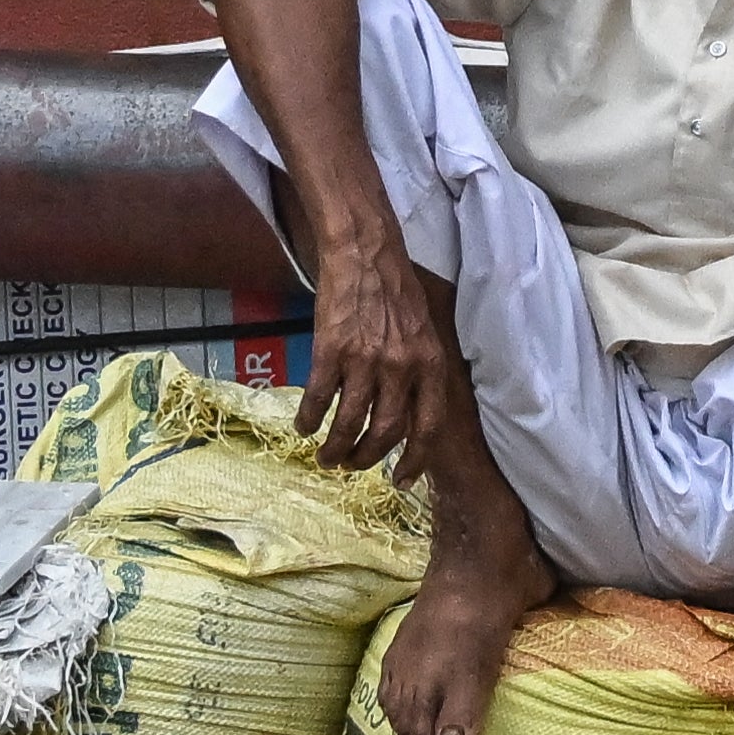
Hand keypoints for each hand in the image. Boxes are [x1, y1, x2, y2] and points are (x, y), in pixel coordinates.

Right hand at [297, 237, 476, 484]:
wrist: (365, 252)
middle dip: (367, 458)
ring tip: (326, 458)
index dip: (415, 461)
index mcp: (430, 365)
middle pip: (385, 433)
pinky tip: (303, 427)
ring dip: (336, 448)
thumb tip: (407, 419)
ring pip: (350, 423)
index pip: (427, 428)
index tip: (401, 481)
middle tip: (353, 466)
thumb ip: (420, 375)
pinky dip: (309, 419)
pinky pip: (319, 398)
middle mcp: (402, 367)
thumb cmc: (396, 292)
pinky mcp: (331, 350)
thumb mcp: (425, 334)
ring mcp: (365, 360)